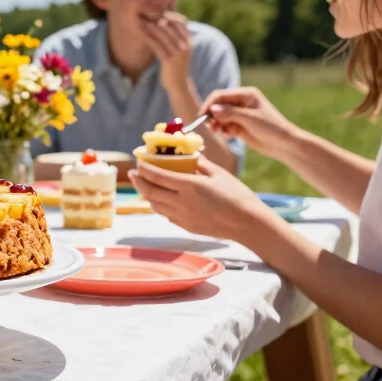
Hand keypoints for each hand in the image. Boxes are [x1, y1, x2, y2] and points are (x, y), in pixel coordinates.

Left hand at [128, 156, 277, 242]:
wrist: (248, 223)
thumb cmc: (237, 195)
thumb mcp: (219, 174)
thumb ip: (199, 163)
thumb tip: (188, 154)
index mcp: (189, 185)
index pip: (157, 175)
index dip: (143, 168)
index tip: (138, 161)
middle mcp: (181, 202)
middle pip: (149, 191)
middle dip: (138, 181)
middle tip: (133, 173)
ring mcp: (182, 217)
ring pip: (155, 205)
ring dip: (147, 194)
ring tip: (146, 185)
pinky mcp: (186, 226)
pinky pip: (166, 214)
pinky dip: (159, 205)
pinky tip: (163, 199)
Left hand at [141, 12, 191, 88]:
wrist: (178, 84)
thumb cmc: (176, 65)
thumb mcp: (180, 49)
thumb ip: (176, 37)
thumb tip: (166, 22)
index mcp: (189, 41)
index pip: (182, 22)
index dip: (171, 16)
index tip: (159, 12)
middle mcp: (185, 46)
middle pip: (171, 27)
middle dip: (159, 20)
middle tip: (147, 15)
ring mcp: (178, 54)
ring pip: (164, 36)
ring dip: (152, 28)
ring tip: (143, 23)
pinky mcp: (169, 61)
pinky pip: (158, 47)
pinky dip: (150, 40)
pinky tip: (143, 35)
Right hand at [198, 87, 298, 160]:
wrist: (284, 144)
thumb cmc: (271, 127)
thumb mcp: (250, 119)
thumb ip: (230, 113)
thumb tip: (212, 109)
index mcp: (245, 95)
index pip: (220, 96)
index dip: (209, 105)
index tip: (202, 116)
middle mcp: (241, 102)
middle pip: (218, 106)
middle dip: (212, 116)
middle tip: (211, 128)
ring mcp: (239, 114)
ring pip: (219, 117)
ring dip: (216, 124)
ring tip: (218, 133)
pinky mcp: (238, 126)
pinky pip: (223, 126)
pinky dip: (221, 130)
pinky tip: (226, 135)